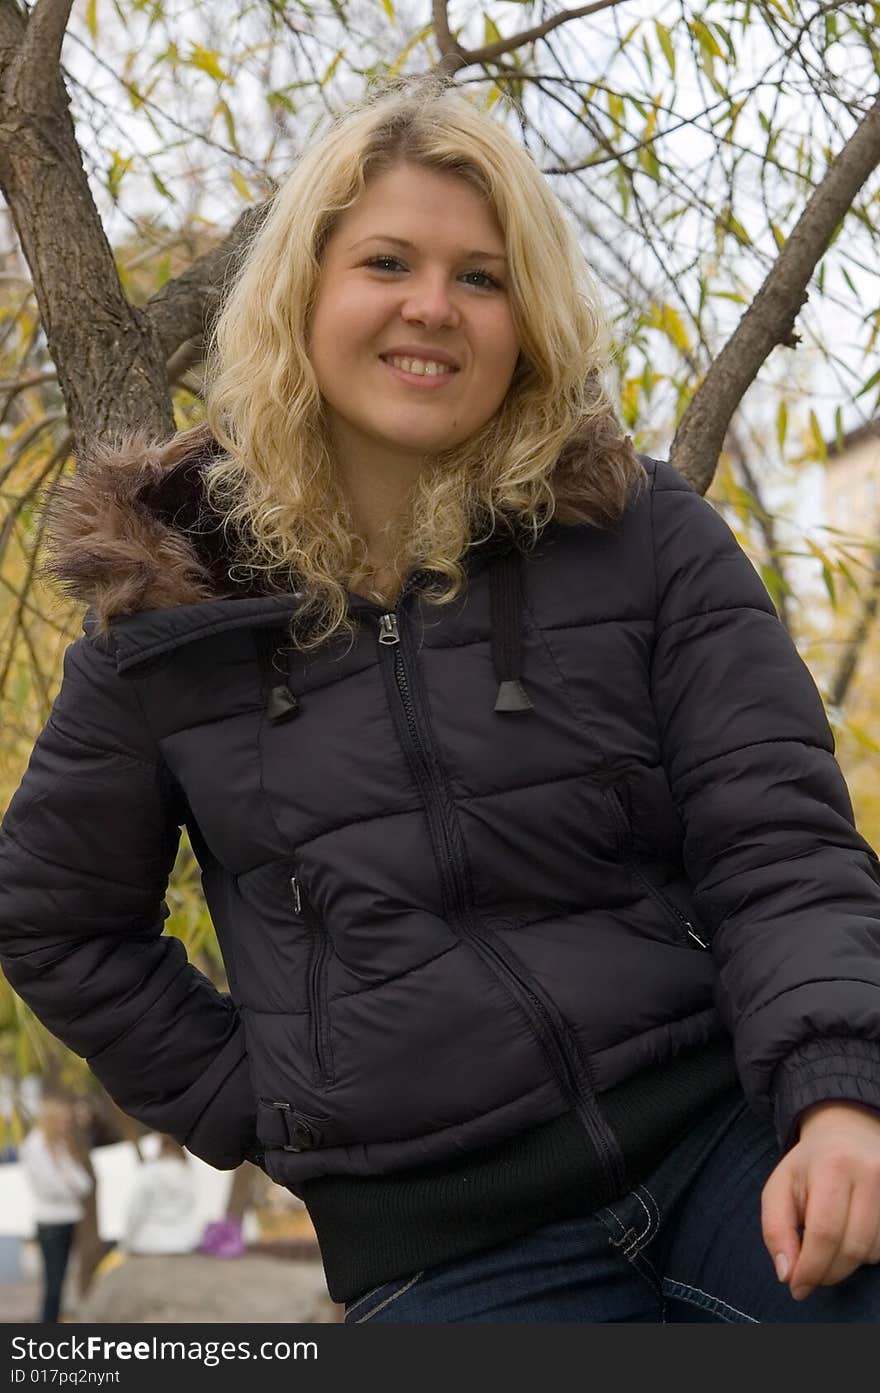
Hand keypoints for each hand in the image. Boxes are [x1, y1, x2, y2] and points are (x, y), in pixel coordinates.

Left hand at [761, 1101, 879, 1301]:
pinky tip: (850, 1236)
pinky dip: (866, 1254)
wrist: (847, 1133)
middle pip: (852, 1248)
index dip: (811, 1268)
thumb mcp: (779, 1187)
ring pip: (873, 1253)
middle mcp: (870, 1174)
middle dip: (827, 1272)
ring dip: (847, 1263)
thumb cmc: (808, 1167)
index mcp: (832, 1166)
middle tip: (810, 1276)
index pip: (825, 1232)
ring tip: (829, 1244)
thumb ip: (775, 1229)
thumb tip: (786, 1274)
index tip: (797, 1287)